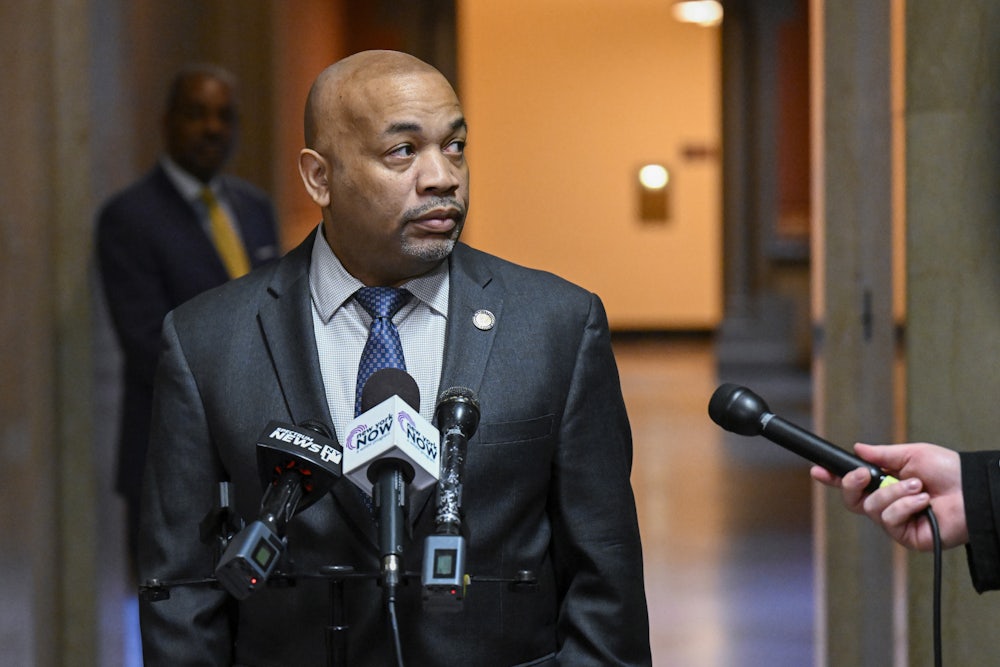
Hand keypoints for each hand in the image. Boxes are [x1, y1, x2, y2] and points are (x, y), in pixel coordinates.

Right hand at [810, 442, 966, 551]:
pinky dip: (906, 506)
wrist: (972, 490)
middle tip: (864, 474)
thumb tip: (857, 449)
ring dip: (894, 493)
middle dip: (852, 484)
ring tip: (918, 487)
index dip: (832, 478)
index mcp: (884, 483)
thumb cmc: (947, 471)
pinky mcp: (905, 536)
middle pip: (851, 500)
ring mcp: (895, 521)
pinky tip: (923, 502)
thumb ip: (881, 455)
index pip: (852, 483)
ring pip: (872, 508)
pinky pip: (890, 520)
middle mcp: (886, 503)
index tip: (817, 470)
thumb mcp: (910, 454)